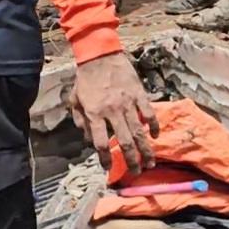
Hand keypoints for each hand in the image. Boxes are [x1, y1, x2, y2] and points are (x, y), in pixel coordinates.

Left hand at [69, 52, 158, 173]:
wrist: (99, 56)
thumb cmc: (85, 79)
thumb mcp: (74, 101)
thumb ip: (81, 121)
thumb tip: (89, 140)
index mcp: (94, 114)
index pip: (100, 143)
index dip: (105, 159)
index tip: (108, 169)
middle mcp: (112, 111)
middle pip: (123, 142)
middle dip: (131, 160)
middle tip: (136, 172)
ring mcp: (127, 103)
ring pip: (139, 132)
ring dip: (145, 150)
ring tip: (150, 163)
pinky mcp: (139, 95)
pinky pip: (149, 114)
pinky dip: (153, 126)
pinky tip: (154, 136)